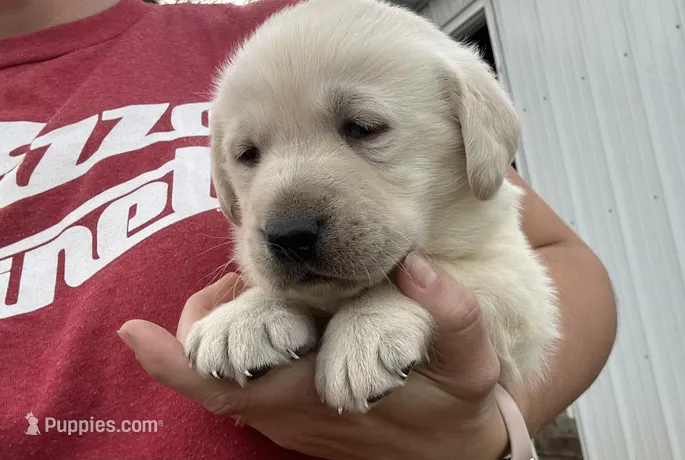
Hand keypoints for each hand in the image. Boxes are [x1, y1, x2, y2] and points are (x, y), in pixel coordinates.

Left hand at [118, 254, 509, 459]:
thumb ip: (451, 313)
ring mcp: (291, 419)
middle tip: (223, 282)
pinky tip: (263, 318)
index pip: (232, 384)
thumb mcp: (471, 361)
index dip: (180, 360)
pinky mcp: (298, 417)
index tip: (133, 331)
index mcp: (321, 395)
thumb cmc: (457, 405)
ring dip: (220, 337)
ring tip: (243, 289)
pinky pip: (248, 387)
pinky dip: (238, 351)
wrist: (456, 455)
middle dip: (201, 330)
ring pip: (228, 383)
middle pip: (215, 379)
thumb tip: (413, 264)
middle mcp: (293, 411)